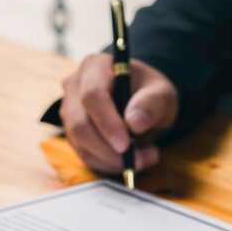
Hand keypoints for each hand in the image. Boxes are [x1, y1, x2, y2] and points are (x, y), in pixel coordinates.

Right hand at [60, 53, 178, 173]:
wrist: (142, 100)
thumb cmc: (150, 92)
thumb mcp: (162, 93)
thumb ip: (152, 104)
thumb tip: (135, 124)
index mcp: (95, 66)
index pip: (92, 95)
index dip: (107, 122)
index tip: (126, 144)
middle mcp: (75, 86)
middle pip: (79, 123)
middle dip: (108, 149)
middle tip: (137, 161)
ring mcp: (70, 110)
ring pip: (80, 143)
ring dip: (111, 159)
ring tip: (144, 158)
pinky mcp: (72, 131)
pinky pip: (85, 154)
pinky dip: (108, 164)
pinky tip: (130, 160)